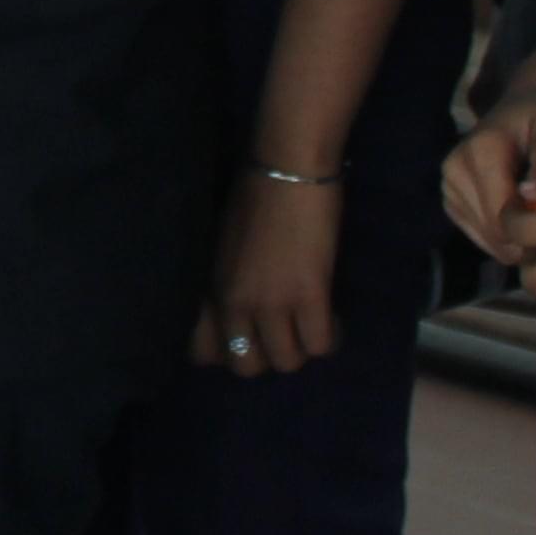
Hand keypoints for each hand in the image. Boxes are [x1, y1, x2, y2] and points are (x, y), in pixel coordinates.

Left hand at [195, 173, 343, 376]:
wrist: (288, 168)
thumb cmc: (255, 196)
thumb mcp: (223, 248)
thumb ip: (227, 282)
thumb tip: (240, 310)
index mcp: (211, 287)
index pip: (204, 352)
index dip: (230, 351)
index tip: (250, 338)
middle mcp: (236, 301)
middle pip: (247, 366)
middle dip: (268, 354)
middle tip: (285, 332)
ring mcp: (272, 301)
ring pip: (287, 362)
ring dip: (302, 347)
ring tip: (311, 324)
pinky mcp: (310, 295)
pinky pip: (321, 345)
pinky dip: (330, 337)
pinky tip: (331, 317)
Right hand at [442, 75, 535, 263]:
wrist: (528, 99)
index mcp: (480, 154)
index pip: (502, 218)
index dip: (535, 235)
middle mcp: (454, 170)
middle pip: (493, 232)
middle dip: (528, 241)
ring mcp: (449, 185)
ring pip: (486, 239)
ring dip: (517, 242)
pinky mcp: (451, 196)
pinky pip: (479, 235)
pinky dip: (504, 237)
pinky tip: (526, 223)